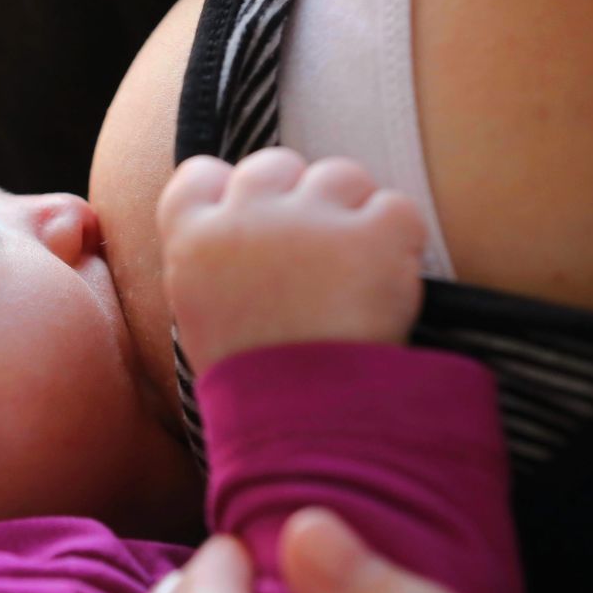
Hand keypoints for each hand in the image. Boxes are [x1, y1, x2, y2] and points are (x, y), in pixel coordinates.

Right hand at [156, 151, 426, 374]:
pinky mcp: (372, 233)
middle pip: (274, 165)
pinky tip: (386, 288)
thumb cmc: (252, 382)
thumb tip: (240, 225)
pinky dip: (399, 245)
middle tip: (314, 258)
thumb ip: (214, 260)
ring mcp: (309, 219)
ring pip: (339, 176)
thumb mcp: (202, 317)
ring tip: (354, 275)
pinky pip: (396, 210)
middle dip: (297, 199)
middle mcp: (245, 216)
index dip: (229, 191)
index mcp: (192, 240)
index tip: (250, 220)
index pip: (200, 175)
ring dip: (351, 214)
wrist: (303, 426)